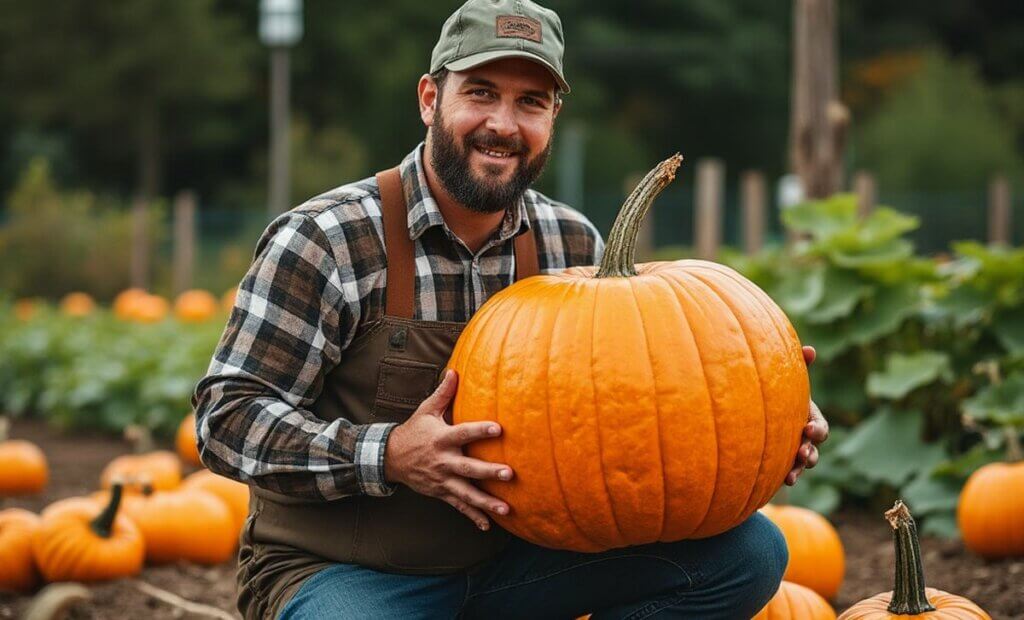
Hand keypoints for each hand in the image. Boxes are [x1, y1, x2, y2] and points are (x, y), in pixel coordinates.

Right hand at [383, 369, 513, 530]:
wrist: (390, 459)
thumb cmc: (414, 431)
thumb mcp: (425, 410)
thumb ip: (444, 394)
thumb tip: (455, 370)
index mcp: (441, 439)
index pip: (463, 433)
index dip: (480, 430)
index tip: (499, 427)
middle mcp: (442, 461)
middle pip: (468, 469)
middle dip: (488, 473)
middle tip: (509, 474)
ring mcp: (442, 480)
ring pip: (466, 493)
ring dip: (486, 502)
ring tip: (506, 509)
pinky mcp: (441, 493)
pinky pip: (458, 507)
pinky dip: (472, 517)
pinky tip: (488, 525)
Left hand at [785, 345, 828, 485]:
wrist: (756, 412)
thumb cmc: (776, 390)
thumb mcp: (786, 378)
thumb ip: (797, 364)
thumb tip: (810, 349)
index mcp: (808, 418)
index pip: (820, 427)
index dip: (817, 430)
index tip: (808, 429)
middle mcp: (803, 437)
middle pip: (814, 448)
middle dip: (810, 452)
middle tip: (802, 453)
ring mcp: (793, 451)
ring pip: (802, 464)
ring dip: (800, 469)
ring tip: (791, 475)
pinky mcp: (780, 461)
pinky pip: (787, 472)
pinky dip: (787, 477)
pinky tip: (780, 482)